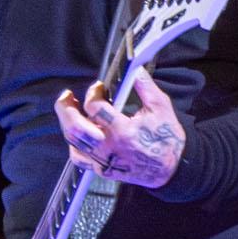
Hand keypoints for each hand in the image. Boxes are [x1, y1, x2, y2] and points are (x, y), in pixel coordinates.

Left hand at [54, 65, 185, 190]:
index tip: (98, 87)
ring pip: (73, 143)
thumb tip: (134, 69)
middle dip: (65, 109)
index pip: (95, 109)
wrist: (172, 168)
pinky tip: (78, 133)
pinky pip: (79, 158)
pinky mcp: (103, 169)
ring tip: (69, 109)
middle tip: (66, 96)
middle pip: (75, 128)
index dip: (92, 93)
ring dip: (67, 123)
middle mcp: (110, 148)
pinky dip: (73, 144)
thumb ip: (145, 86)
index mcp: (123, 131)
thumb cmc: (167, 138)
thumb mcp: (160, 107)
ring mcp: (104, 161)